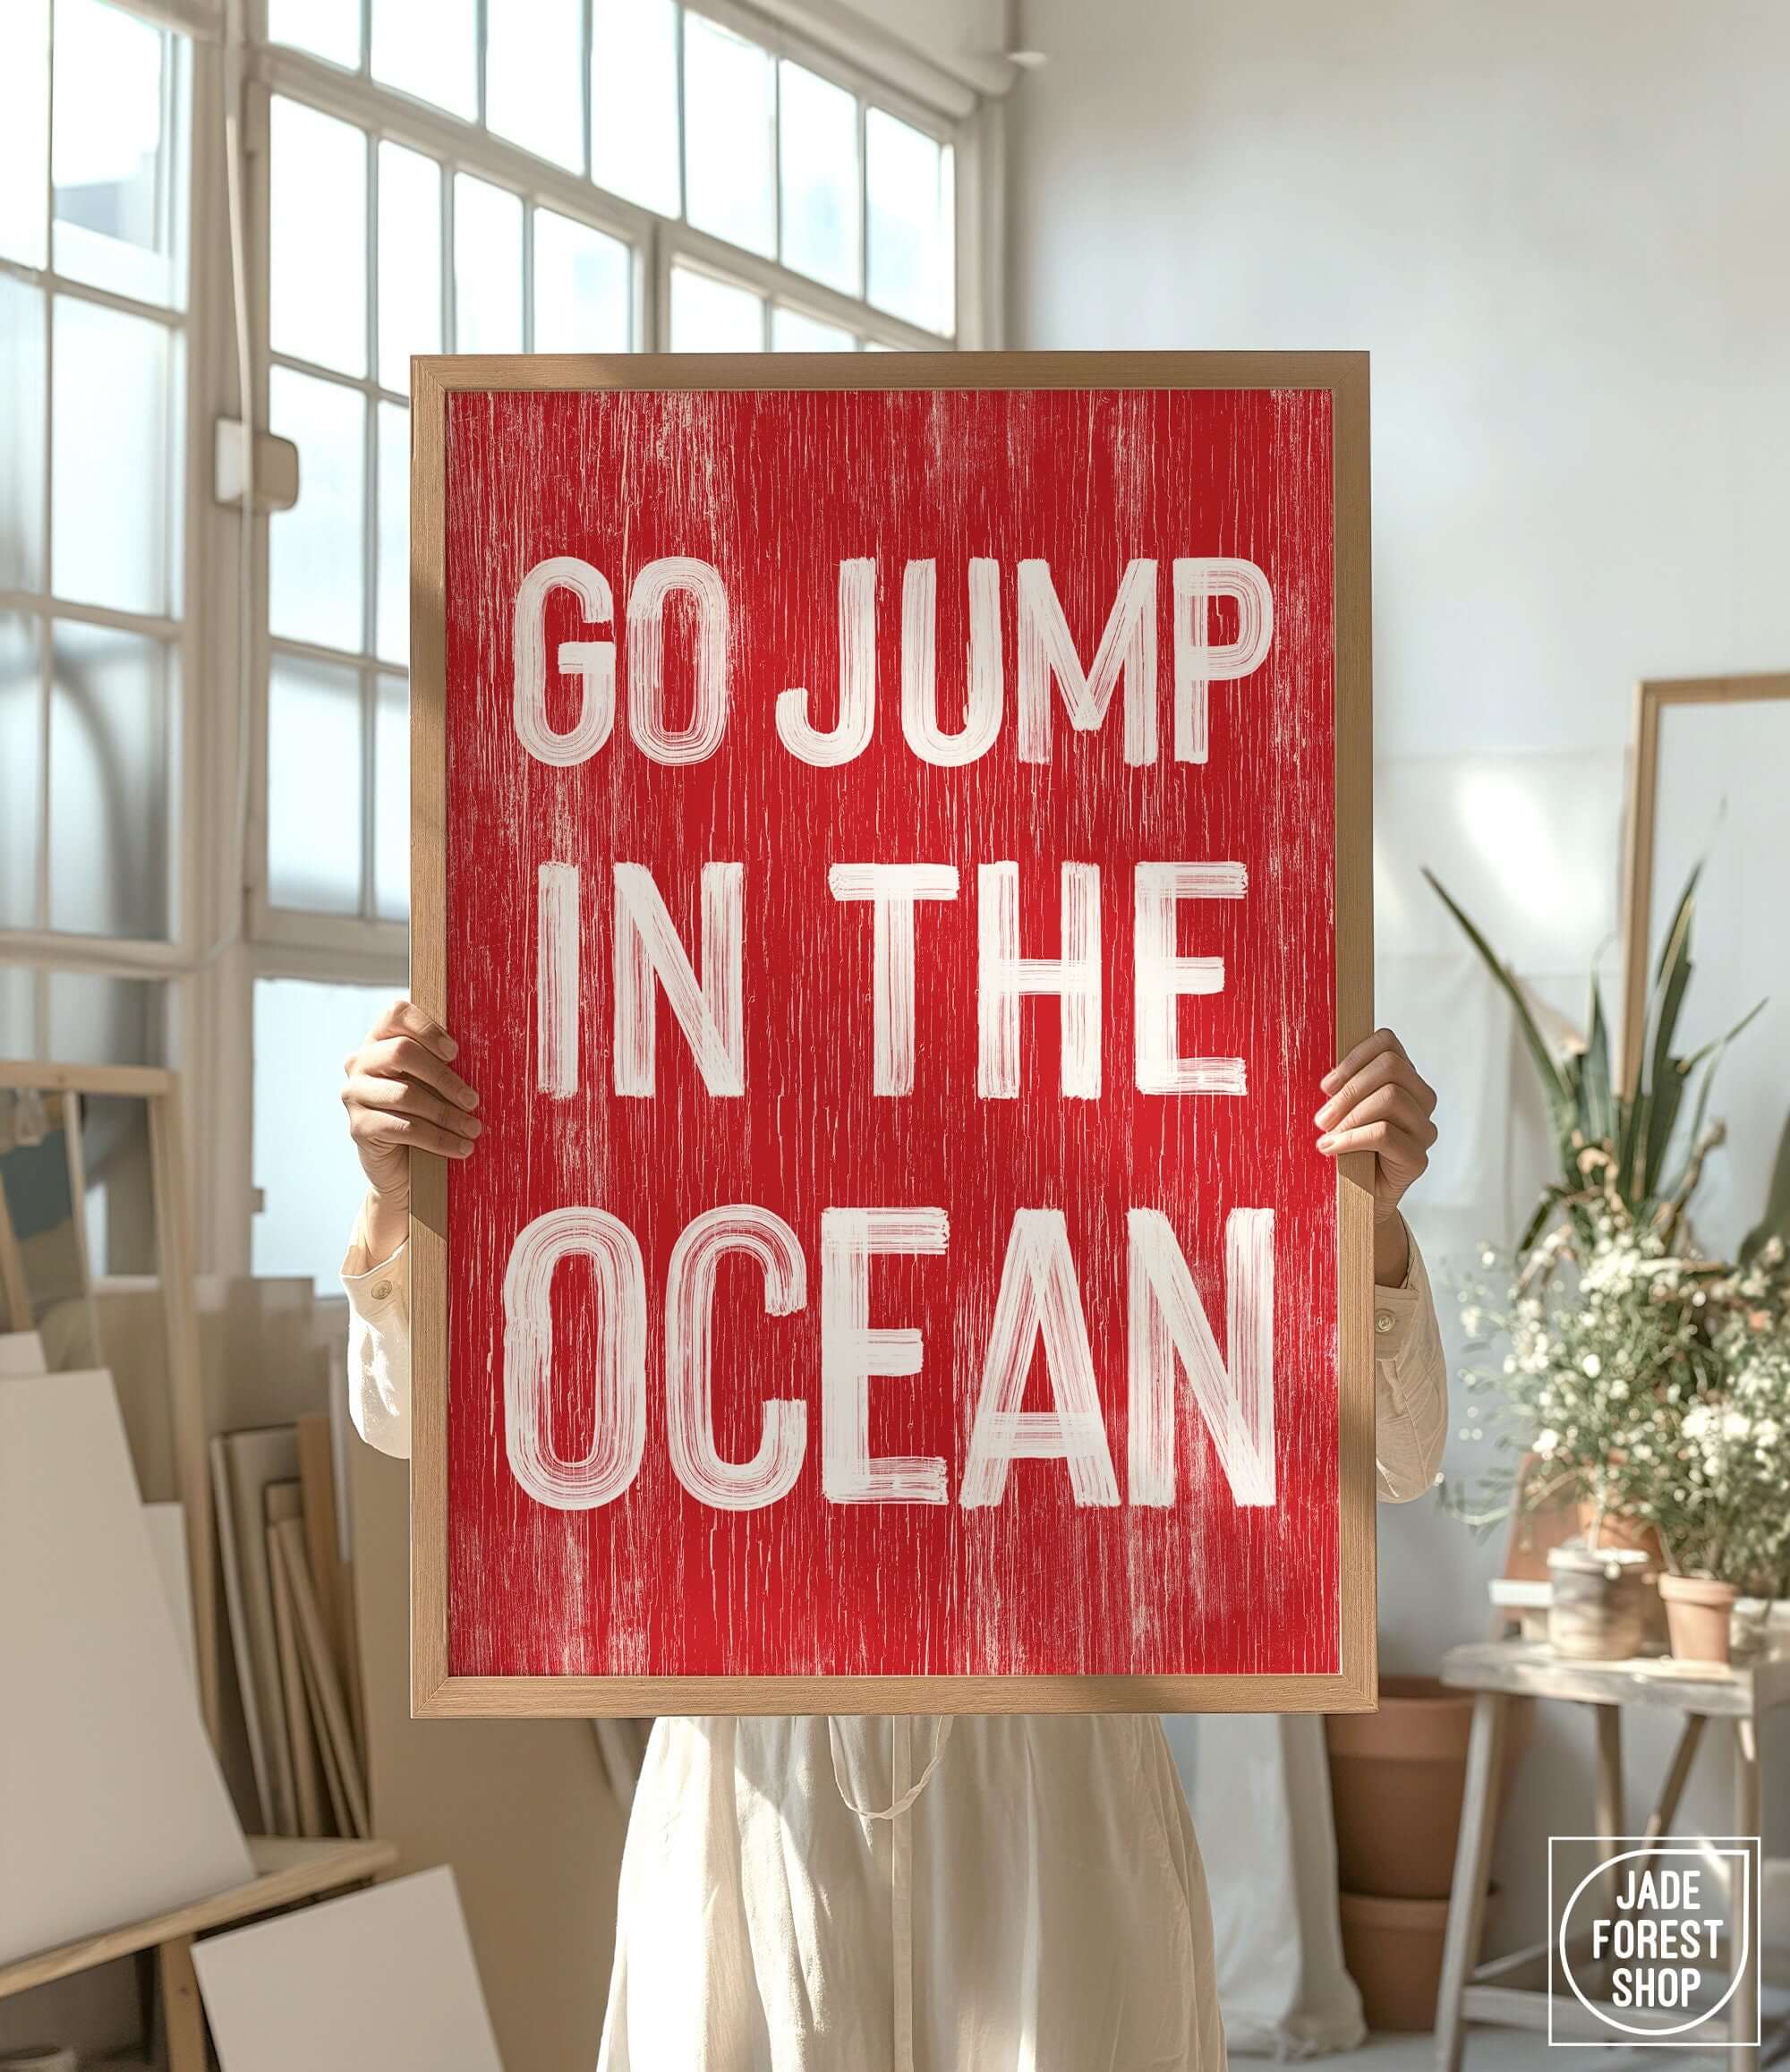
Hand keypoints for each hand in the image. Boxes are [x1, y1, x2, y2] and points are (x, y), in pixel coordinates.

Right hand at [342, 999, 480, 1257]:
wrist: (403, 1168)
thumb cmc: (426, 1116)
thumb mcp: (435, 1085)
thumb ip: (444, 1063)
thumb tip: (487, 1049)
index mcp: (380, 1041)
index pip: (396, 1013)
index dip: (427, 1028)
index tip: (455, 1052)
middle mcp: (360, 1062)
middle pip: (402, 1052)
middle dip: (444, 1077)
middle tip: (473, 1099)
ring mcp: (354, 1094)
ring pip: (406, 1095)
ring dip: (447, 1115)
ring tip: (474, 1129)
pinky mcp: (358, 1127)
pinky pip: (404, 1127)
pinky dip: (438, 1138)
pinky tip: (461, 1148)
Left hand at [1314, 1027, 1437, 1284]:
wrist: (1353, 1201)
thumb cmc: (1343, 1149)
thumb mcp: (1338, 1111)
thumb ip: (1338, 1086)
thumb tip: (1313, 1066)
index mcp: (1402, 1078)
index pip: (1388, 1043)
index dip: (1354, 1057)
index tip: (1325, 1085)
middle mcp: (1421, 1099)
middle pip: (1392, 1067)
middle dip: (1349, 1088)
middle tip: (1320, 1117)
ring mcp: (1423, 1129)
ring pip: (1391, 1097)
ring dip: (1350, 1114)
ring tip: (1325, 1134)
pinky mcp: (1417, 1159)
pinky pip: (1385, 1133)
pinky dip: (1352, 1138)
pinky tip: (1331, 1149)